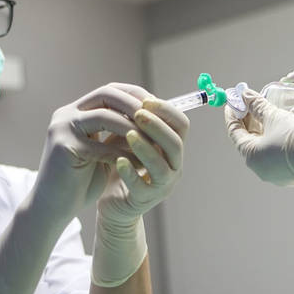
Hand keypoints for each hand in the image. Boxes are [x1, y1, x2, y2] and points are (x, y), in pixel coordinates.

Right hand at [32, 83, 150, 222]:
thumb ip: (117, 132)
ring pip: (104, 117)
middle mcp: (65, 115)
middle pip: (106, 95)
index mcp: (74, 112)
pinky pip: (101, 147)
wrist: (52, 208)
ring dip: (132, 129)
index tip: (157, 109)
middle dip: (135, 106)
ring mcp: (62, 129)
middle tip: (157, 121)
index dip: (134, 96)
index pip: (109, 91)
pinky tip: (139, 165)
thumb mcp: (102, 150)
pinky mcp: (63, 148)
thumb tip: (152, 119)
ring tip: (152, 143)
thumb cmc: (80, 181)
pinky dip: (123, 155)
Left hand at [93, 97, 188, 286]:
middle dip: (157, 126)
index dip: (167, 111)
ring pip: (162, 165)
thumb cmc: (122, 165)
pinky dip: (131, 172)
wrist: (112, 202)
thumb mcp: (130, 138)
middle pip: (175, 144)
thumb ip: (135, 121)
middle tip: (138, 113)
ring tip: (128, 134)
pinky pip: (142, 186)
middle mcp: (173, 166)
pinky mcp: (145, 200)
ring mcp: (162, 185)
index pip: (181, 125)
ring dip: (146, 147)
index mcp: (172, 148)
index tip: (147, 100)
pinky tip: (117, 161)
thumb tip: (134, 92)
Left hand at [225, 88, 293, 202]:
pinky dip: (274, 138)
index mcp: (251, 155)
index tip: (233, 100)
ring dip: (262, 128)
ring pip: (263, 146)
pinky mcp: (289, 173)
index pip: (234, 131)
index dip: (233, 113)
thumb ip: (258, 106)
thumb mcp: (276, 116)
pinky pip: (275, 153)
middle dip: (249, 119)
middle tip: (251, 102)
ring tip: (267, 110)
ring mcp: (274, 173)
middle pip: (248, 139)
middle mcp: (259, 167)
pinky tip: (281, 125)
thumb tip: (246, 96)